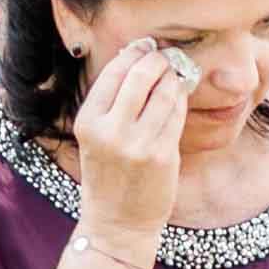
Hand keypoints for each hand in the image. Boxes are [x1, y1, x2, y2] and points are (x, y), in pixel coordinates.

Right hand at [73, 37, 190, 257]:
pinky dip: (181, 99)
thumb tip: (139, 58)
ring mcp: (138, 144)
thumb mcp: (96, 138)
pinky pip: (177, 114)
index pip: (113, 72)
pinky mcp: (162, 155)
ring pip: (164, 92)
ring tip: (176, 74)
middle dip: (157, 60)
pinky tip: (180, 95)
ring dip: (174, 77)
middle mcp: (110, 131)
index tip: (146, 45)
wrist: (118, 223)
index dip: (133, 52)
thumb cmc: (108, 176)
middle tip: (166, 57)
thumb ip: (112, 103)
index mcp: (87, 122)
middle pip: (140, 76)